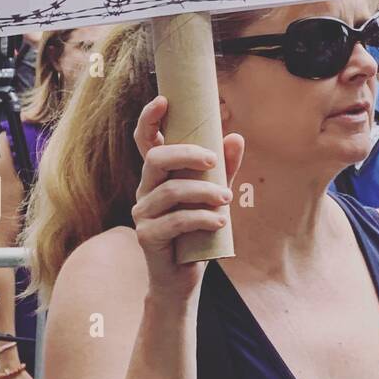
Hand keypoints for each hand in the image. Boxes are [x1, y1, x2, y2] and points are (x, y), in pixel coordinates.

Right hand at [131, 95, 244, 301]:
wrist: (184, 277)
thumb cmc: (198, 231)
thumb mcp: (215, 196)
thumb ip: (224, 169)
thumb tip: (235, 137)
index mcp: (158, 176)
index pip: (146, 142)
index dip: (149, 119)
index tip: (164, 100)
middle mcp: (145, 190)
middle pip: (156, 159)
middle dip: (187, 154)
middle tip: (214, 161)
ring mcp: (142, 214)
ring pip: (170, 191)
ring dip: (204, 192)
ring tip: (227, 199)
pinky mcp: (148, 236)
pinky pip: (176, 220)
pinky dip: (203, 218)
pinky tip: (220, 221)